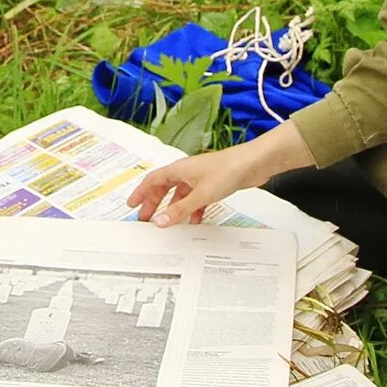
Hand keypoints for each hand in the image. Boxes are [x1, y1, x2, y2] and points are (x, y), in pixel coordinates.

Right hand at [126, 124, 312, 226]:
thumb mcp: (201, 195)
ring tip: (169, 223)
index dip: (140, 193)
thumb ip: (180, 210)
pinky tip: (195, 220)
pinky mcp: (213, 184)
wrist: (254, 163)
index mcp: (179, 170)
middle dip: (154, 203)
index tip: (132, 205)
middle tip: (146, 218)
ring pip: (181, 194)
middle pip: (164, 188)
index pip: (152, 181)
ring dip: (174, 208)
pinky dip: (193, 209)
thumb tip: (159, 222)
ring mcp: (200, 178)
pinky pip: (196, 198)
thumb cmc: (228, 170)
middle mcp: (187, 172)